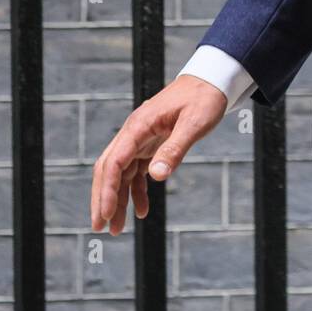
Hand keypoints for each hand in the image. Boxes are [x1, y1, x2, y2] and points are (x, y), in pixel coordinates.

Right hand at [90, 75, 227, 234]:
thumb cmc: (203, 98)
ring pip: (121, 174)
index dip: (106, 190)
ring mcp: (141, 139)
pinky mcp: (150, 144)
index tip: (105, 215)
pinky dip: (136, 191)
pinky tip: (142, 209)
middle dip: (103, 199)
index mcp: (139, 126)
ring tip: (118, 229)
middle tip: (100, 228)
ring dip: (118, 200)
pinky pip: (136, 172)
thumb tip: (156, 176)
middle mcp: (134, 133)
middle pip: (109, 169)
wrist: (210, 81)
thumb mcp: (194, 124)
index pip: (114, 162)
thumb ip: (175, 149)